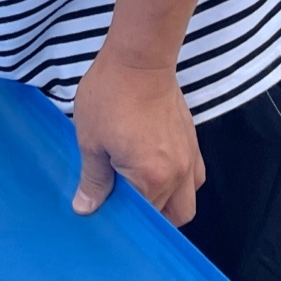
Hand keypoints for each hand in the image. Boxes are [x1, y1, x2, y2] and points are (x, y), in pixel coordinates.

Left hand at [70, 46, 203, 226]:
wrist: (139, 60)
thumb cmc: (111, 97)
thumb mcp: (91, 141)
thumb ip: (93, 180)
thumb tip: (86, 208)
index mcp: (152, 178)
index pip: (146, 218)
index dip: (127, 220)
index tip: (110, 211)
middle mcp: (178, 173)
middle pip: (174, 215)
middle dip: (153, 217)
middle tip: (126, 203)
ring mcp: (189, 156)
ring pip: (188, 197)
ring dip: (170, 201)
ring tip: (142, 188)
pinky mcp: (192, 139)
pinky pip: (193, 174)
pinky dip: (179, 181)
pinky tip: (156, 168)